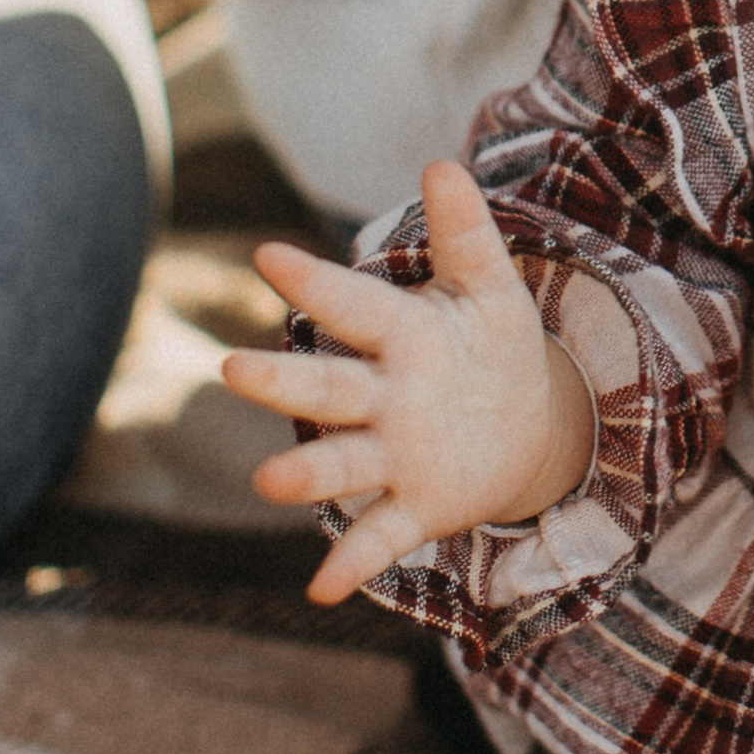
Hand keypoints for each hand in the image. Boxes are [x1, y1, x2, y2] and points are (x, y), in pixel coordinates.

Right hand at [222, 159, 598, 606]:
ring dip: (308, 474)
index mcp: (400, 335)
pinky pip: (380, 536)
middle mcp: (382, 397)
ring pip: (344, 464)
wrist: (521, 422)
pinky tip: (321, 590)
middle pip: (329, 389)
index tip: (268, 254)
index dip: (315, 282)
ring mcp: (393, 455)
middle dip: (284, 382)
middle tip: (233, 369)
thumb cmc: (489, 343)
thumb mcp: (491, 288)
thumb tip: (440, 164)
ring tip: (269, 481)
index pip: (353, 307)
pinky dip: (352, 562)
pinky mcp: (416, 506)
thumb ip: (465, 233)